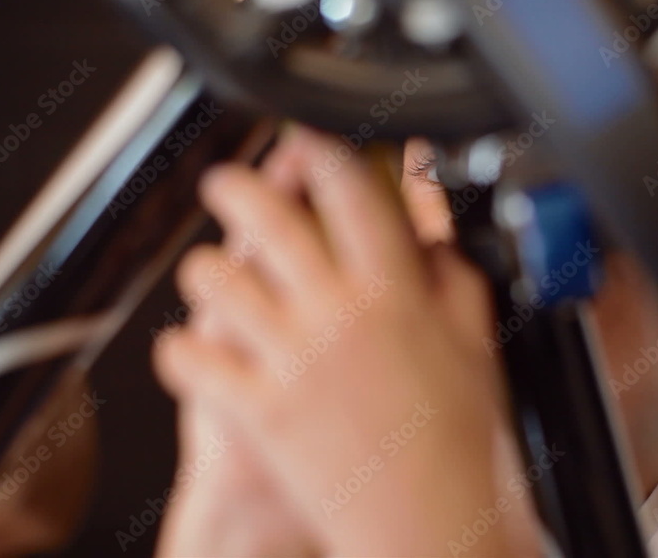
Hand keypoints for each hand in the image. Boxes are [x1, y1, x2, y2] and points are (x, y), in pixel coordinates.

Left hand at [154, 127, 523, 555]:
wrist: (430, 523)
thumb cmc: (458, 441)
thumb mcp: (474, 343)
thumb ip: (452, 274)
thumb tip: (434, 227)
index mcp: (396, 291)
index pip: (347, 188)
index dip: (318, 146)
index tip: (304, 138)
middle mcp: (337, 313)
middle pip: (264, 215)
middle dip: (236, 186)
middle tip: (231, 186)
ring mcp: (291, 359)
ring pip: (212, 277)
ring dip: (207, 270)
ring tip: (215, 276)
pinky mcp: (257, 407)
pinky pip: (187, 356)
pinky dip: (184, 349)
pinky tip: (200, 350)